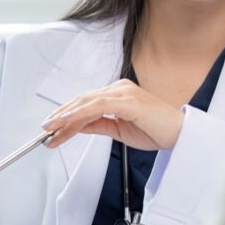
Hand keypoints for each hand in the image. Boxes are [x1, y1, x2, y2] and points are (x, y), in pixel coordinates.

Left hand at [41, 79, 184, 150]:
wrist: (180, 136)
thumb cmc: (156, 131)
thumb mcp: (119, 130)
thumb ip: (98, 125)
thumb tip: (76, 126)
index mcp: (118, 94)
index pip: (85, 104)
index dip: (66, 117)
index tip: (51, 131)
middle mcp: (119, 88)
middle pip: (82, 101)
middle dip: (60, 116)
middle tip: (44, 130)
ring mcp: (123, 92)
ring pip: (87, 102)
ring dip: (65, 116)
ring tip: (50, 128)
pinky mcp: (128, 101)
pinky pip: (98, 106)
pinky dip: (80, 113)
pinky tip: (66, 121)